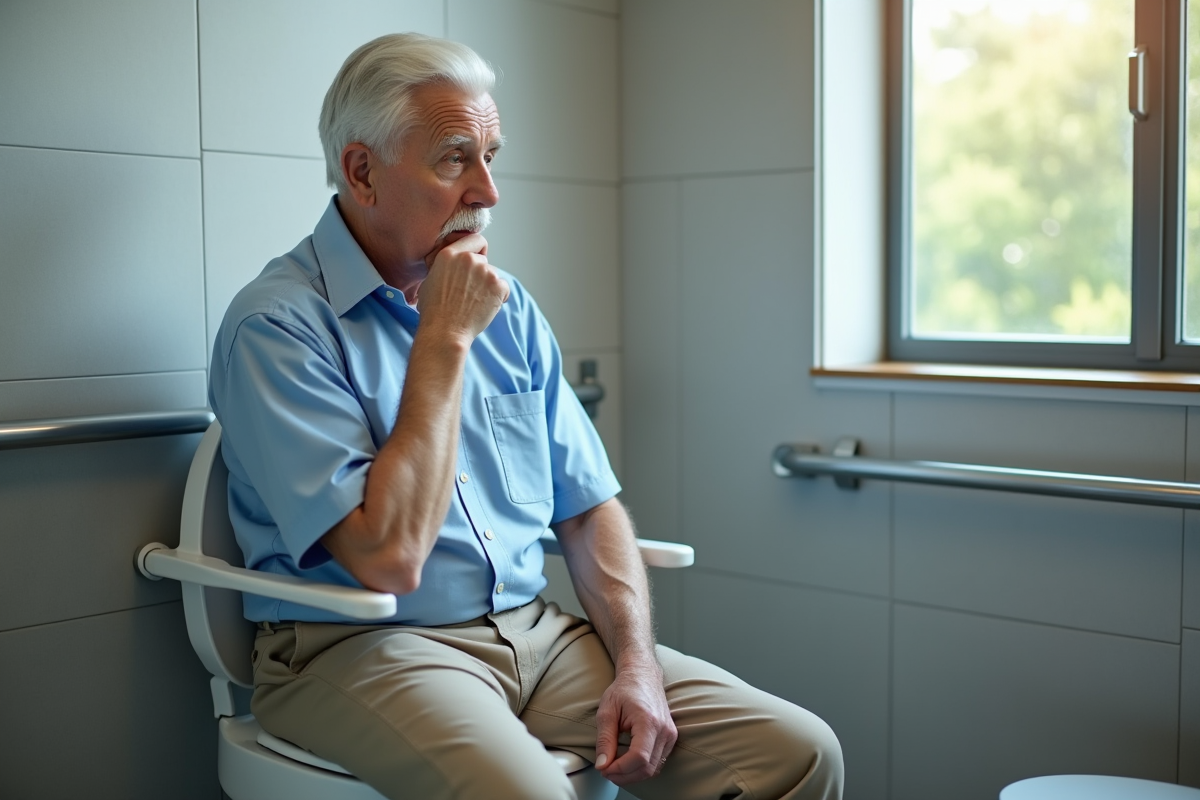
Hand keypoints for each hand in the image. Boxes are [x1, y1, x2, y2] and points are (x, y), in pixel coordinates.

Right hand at [417, 232, 508, 340]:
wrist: (445, 331)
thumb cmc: (434, 310)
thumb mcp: (430, 278)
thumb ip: (445, 265)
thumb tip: (453, 263)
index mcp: (449, 254)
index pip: (474, 239)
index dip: (477, 249)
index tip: (477, 258)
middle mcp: (468, 259)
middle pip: (483, 260)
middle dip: (479, 273)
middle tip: (469, 291)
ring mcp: (485, 272)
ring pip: (493, 274)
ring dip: (488, 286)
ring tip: (474, 302)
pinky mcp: (498, 286)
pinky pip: (504, 288)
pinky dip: (499, 297)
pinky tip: (485, 307)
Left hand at [593, 664, 676, 785]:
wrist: (643, 675)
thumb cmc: (624, 690)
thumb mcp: (607, 711)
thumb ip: (604, 740)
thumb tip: (602, 765)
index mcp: (648, 720)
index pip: (638, 757)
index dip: (620, 769)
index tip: (604, 769)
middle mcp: (664, 729)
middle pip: (647, 768)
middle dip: (624, 775)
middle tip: (606, 770)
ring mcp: (670, 734)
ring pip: (653, 769)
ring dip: (633, 774)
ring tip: (614, 767)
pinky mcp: (671, 738)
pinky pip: (658, 762)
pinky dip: (642, 768)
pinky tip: (627, 762)